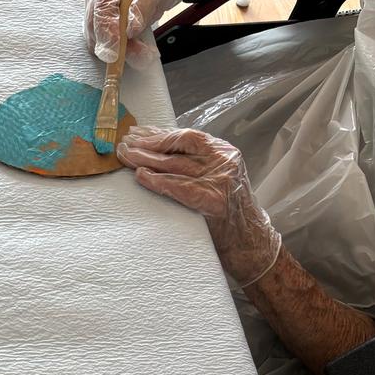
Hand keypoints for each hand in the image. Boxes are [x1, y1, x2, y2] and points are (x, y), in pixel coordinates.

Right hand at [84, 0, 208, 65]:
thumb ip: (143, 5)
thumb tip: (130, 29)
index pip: (101, 5)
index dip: (106, 30)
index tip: (115, 51)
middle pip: (95, 25)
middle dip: (113, 45)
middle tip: (138, 57)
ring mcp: (98, 9)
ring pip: (99, 39)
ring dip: (122, 52)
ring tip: (146, 55)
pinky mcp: (104, 24)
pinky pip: (108, 44)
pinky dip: (125, 52)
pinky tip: (141, 53)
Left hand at [116, 125, 281, 286]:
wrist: (250, 242)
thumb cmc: (227, 214)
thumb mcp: (215, 180)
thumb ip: (195, 165)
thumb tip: (160, 154)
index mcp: (223, 153)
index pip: (187, 137)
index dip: (159, 134)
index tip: (137, 133)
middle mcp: (223, 161)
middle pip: (178, 146)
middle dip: (148, 144)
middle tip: (124, 144)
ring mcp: (220, 179)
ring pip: (175, 164)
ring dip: (146, 160)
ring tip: (125, 157)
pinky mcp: (213, 200)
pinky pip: (179, 187)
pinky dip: (158, 181)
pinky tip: (141, 176)